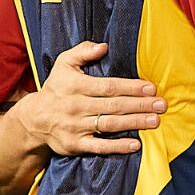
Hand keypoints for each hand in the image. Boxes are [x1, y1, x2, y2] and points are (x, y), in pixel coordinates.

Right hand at [12, 42, 164, 155]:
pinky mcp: (75, 145)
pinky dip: (117, 147)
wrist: (33, 119)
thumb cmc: (56, 88)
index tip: (151, 88)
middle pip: (113, 106)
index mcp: (75, 86)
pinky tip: (136, 144)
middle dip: (140, 105)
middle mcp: (75, 106)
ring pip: (109, 125)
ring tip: (155, 121)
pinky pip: (99, 147)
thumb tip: (104, 47)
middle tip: (161, 105)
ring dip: (134, 123)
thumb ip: (82, 51)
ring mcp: (75, 127)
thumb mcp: (63, 64)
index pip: (108, 86)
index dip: (131, 87)